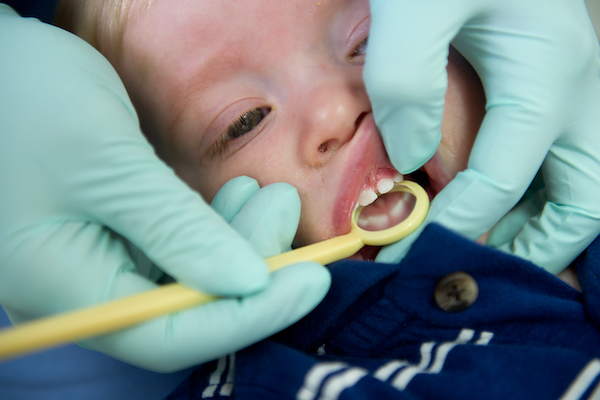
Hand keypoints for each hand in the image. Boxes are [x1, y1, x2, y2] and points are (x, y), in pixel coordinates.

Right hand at [0, 6, 328, 371]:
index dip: (247, 316)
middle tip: (286, 208)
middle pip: (186, 309)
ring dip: (239, 240)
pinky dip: (216, 225)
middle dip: (251, 266)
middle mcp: (83, 288)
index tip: (311, 280)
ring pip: (189, 277)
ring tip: (272, 194)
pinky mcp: (118, 233)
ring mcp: (101, 260)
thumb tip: (250, 282)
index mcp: (64, 287)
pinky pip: (178, 247)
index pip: (168, 336)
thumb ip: (175, 229)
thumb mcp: (106, 162)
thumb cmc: (28, 101)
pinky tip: (240, 194)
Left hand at [365, 0, 599, 272]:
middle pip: (584, 199)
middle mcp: (578, 89)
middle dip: (534, 246)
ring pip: (581, 183)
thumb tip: (410, 160)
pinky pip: (560, 156)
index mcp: (548, 74)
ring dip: (540, 226)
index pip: (505, 178)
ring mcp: (575, 86)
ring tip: (483, 249)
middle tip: (476, 270)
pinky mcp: (554, 80)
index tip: (409, 250)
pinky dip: (534, 193)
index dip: (459, 224)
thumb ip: (408, 80)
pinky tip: (492, 200)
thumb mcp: (415, 3)